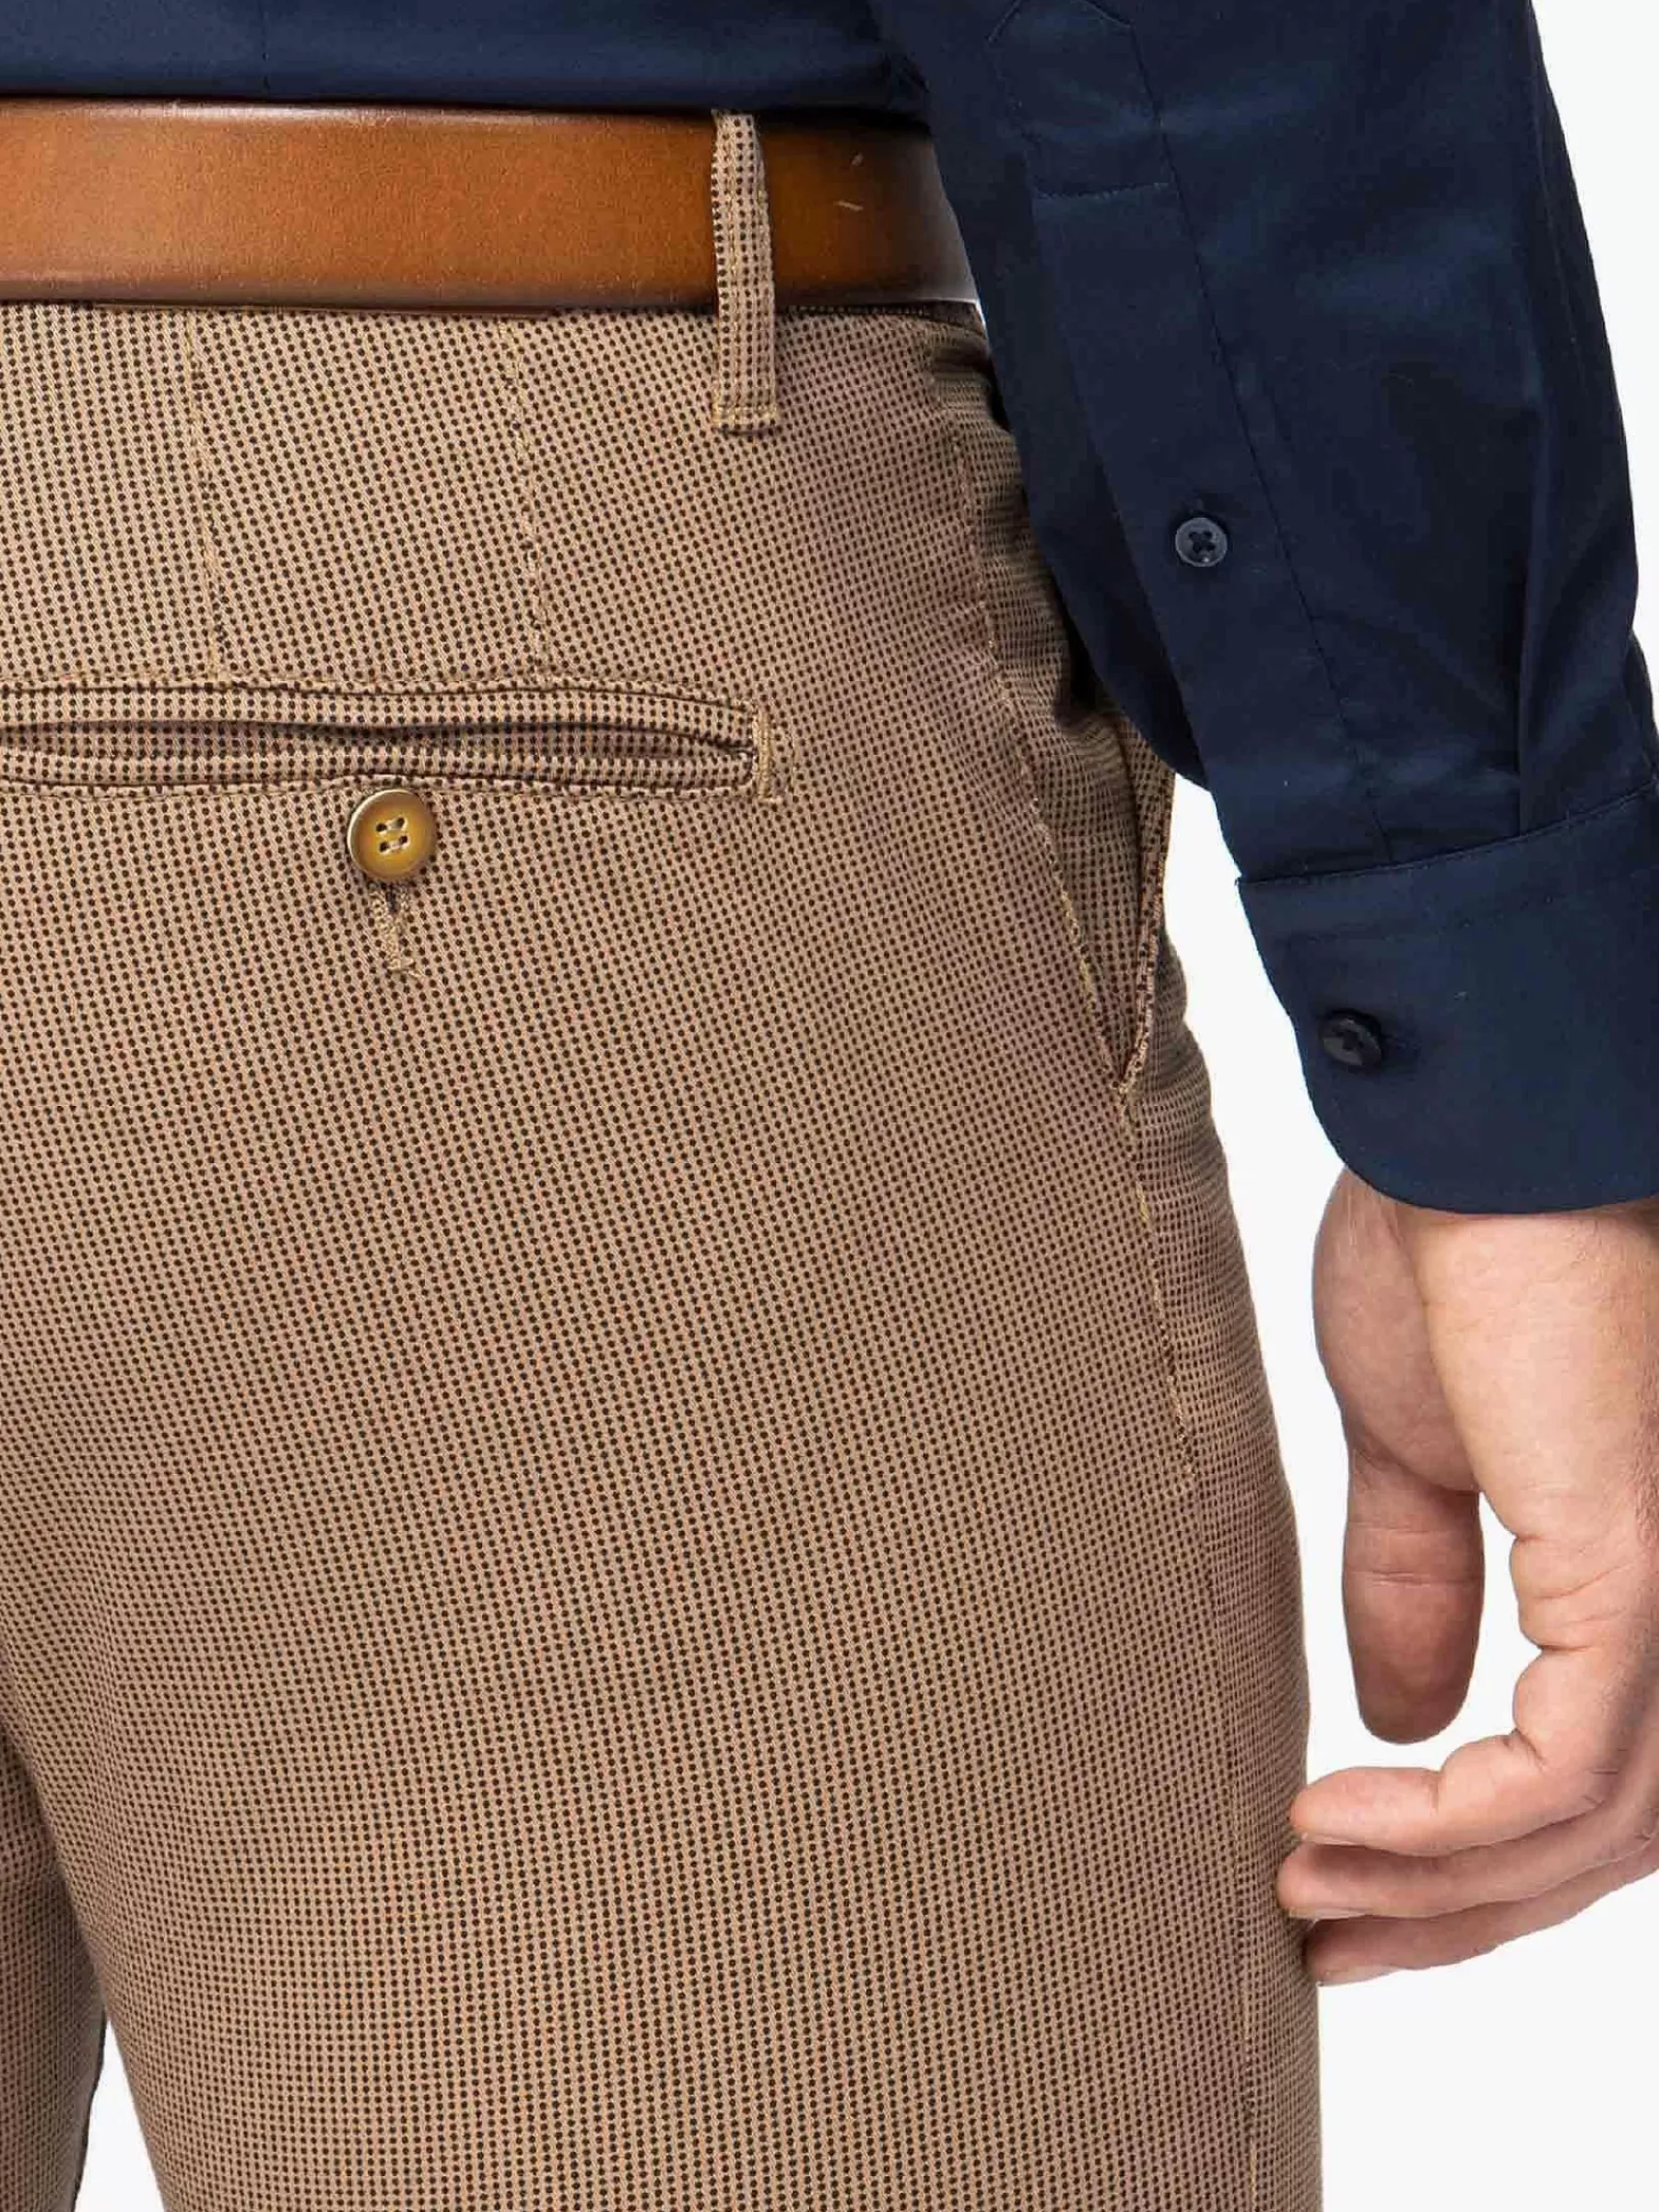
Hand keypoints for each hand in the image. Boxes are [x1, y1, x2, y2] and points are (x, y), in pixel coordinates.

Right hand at [1277, 1167, 1658, 1983]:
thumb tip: (1394, 1714)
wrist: (1468, 1142)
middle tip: (1322, 1946)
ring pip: (1588, 1830)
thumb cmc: (1449, 1253)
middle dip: (1455, 1915)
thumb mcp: (1412, 1453)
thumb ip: (1416, 1582)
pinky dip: (1447, 1825)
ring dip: (1438, 1887)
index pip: (1584, 1777)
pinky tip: (1331, 1815)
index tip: (1334, 1887)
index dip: (1470, 1862)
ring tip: (1305, 1888)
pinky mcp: (1636, 1577)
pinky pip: (1560, 1770)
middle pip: (1598, 1839)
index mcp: (1627, 1575)